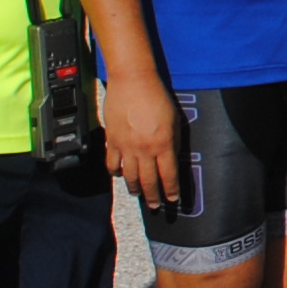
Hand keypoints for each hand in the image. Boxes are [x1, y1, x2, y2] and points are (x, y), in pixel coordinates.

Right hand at [104, 70, 183, 207]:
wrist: (133, 81)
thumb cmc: (157, 96)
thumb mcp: (174, 119)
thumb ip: (173, 141)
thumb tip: (172, 157)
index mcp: (163, 144)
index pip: (169, 175)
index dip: (171, 190)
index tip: (173, 199)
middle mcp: (144, 149)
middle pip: (149, 181)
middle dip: (153, 196)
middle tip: (156, 206)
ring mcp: (126, 146)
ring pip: (129, 176)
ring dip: (134, 188)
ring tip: (138, 194)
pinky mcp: (112, 140)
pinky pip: (112, 163)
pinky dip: (115, 172)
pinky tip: (118, 175)